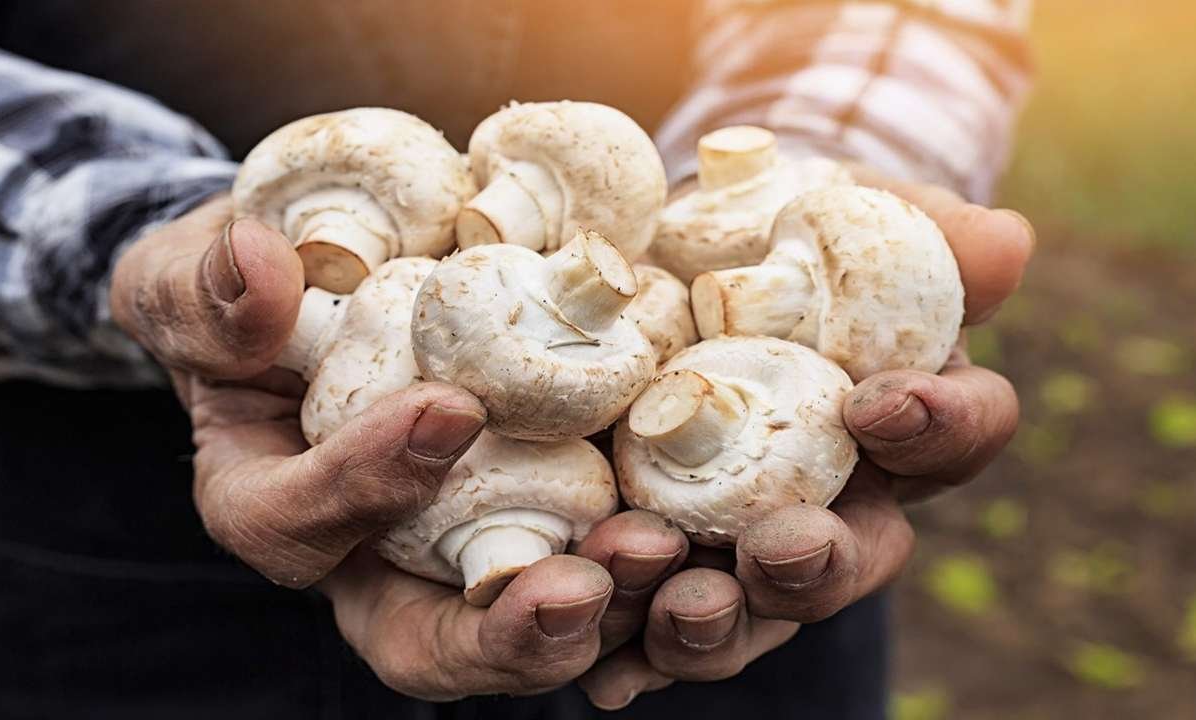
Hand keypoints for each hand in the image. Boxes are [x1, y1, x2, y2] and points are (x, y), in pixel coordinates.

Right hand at [111, 199, 620, 698]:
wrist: (330, 291)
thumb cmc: (248, 303)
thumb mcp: (194, 285)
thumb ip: (207, 290)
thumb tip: (258, 264)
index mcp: (274, 505)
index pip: (298, 527)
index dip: (363, 486)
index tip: (446, 409)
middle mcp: (374, 554)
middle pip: (435, 642)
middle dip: (511, 630)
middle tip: (582, 583)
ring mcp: (465, 542)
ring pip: (532, 621)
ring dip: (607, 605)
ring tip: (661, 554)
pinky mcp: (544, 507)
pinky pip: (602, 564)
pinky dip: (655, 566)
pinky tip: (711, 534)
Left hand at [576, 173, 1035, 708]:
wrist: (676, 251)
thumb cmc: (788, 229)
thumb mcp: (851, 211)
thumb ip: (923, 231)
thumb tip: (1008, 243)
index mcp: (905, 415)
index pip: (959, 433)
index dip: (937, 427)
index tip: (879, 402)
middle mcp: (839, 494)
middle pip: (854, 558)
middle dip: (819, 562)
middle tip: (779, 546)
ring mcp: (749, 532)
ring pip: (755, 607)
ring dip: (721, 620)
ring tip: (679, 608)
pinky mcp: (665, 549)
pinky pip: (654, 612)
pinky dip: (630, 645)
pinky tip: (601, 672)